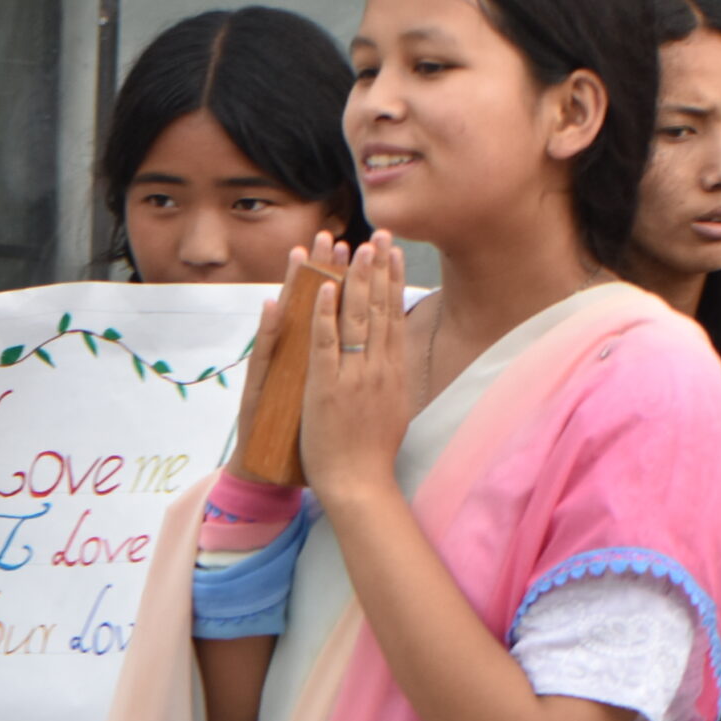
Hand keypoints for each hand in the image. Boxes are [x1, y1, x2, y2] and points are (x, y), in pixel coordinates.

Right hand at [224, 232, 346, 483]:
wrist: (269, 470)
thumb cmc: (304, 437)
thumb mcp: (320, 396)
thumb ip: (330, 366)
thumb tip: (350, 344)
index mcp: (311, 359)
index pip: (327, 310)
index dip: (339, 277)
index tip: (350, 246)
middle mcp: (289, 359)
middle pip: (307, 306)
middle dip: (320, 269)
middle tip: (328, 235)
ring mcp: (274, 373)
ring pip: (287, 323)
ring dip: (296, 286)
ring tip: (303, 253)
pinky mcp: (259, 390)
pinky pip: (266, 358)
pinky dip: (269, 331)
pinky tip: (272, 304)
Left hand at [296, 231, 411, 507]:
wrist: (359, 484)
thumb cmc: (373, 454)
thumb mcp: (395, 410)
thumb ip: (393, 380)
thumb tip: (397, 358)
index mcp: (394, 373)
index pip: (395, 317)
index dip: (393, 282)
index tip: (394, 253)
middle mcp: (379, 368)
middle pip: (380, 309)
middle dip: (379, 269)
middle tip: (381, 235)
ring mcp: (354, 376)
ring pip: (356, 318)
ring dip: (355, 280)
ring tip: (356, 248)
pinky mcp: (327, 386)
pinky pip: (325, 343)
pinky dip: (324, 314)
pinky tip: (323, 287)